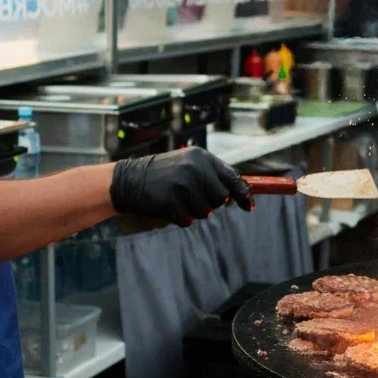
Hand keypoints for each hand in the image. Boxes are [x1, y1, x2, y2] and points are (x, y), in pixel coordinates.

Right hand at [109, 148, 252, 226]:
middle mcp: (195, 168)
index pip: (232, 177)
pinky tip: (166, 207)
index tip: (250, 206)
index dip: (243, 194)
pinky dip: (179, 218)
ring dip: (192, 211)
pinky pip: (188, 220)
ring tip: (175, 199)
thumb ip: (210, 176)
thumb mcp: (187, 166)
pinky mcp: (172, 200)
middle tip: (190, 197)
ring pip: (205, 212)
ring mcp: (184, 184)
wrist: (128, 180)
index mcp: (201, 157)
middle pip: (221, 198)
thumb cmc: (162, 176)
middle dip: (210, 203)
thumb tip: (235, 194)